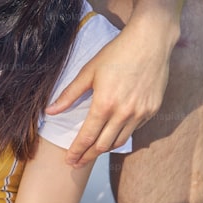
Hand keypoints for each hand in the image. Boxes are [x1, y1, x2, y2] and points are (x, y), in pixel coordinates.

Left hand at [46, 20, 172, 166]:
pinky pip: (134, 130)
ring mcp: (140, 113)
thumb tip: (49, 111)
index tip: (69, 161)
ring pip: (119, 141)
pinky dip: (121, 135)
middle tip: (77, 163)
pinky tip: (112, 134)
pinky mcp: (152, 109)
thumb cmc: (117, 53)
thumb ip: (69, 95)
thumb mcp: (89, 72)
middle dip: (88, 156)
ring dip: (104, 149)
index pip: (86, 138)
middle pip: (102, 146)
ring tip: (93, 151)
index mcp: (104, 105)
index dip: (76, 152)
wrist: (151, 40)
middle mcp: (124, 113)